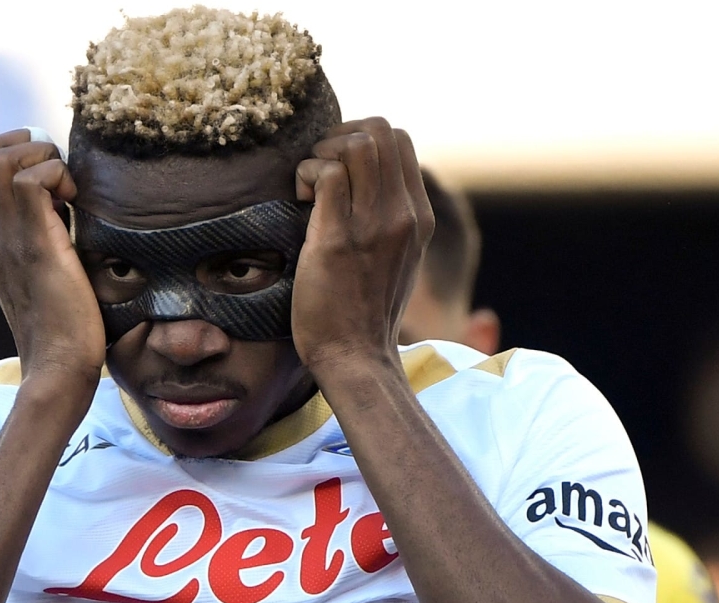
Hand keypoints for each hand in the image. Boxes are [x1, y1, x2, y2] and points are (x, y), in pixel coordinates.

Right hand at [0, 129, 105, 382]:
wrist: (58, 369)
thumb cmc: (68, 329)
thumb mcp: (52, 271)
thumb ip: (51, 238)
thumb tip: (73, 210)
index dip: (22, 153)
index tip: (57, 180)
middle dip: (29, 144)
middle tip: (62, 178)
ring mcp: (7, 238)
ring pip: (1, 158)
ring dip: (43, 159)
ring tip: (68, 194)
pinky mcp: (34, 246)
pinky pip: (31, 183)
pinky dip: (57, 178)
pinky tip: (75, 208)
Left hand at [292, 118, 433, 374]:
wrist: (357, 357)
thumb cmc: (365, 312)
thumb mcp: (396, 258)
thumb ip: (390, 219)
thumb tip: (362, 183)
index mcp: (419, 216)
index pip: (399, 140)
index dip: (361, 138)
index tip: (337, 168)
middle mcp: (404, 214)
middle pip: (381, 129)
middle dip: (341, 135)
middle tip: (319, 168)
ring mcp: (373, 225)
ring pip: (355, 143)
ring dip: (322, 152)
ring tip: (309, 186)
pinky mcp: (338, 238)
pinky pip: (324, 173)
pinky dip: (305, 174)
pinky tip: (299, 201)